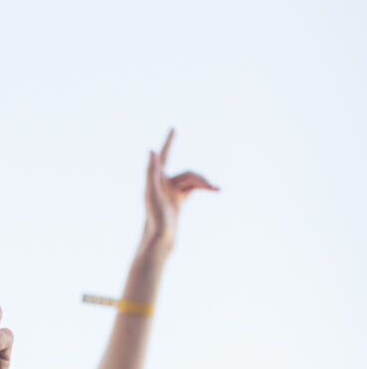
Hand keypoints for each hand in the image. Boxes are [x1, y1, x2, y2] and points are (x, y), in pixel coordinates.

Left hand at [142, 130, 217, 249]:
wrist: (159, 240)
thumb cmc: (154, 219)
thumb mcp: (151, 194)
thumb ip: (151, 172)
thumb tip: (152, 151)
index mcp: (156, 180)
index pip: (164, 156)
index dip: (169, 142)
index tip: (174, 128)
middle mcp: (164, 184)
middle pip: (188, 174)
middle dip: (200, 179)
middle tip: (212, 187)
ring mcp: (172, 192)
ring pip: (193, 181)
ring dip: (205, 184)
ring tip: (216, 190)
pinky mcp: (179, 201)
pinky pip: (193, 189)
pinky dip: (204, 188)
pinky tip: (215, 190)